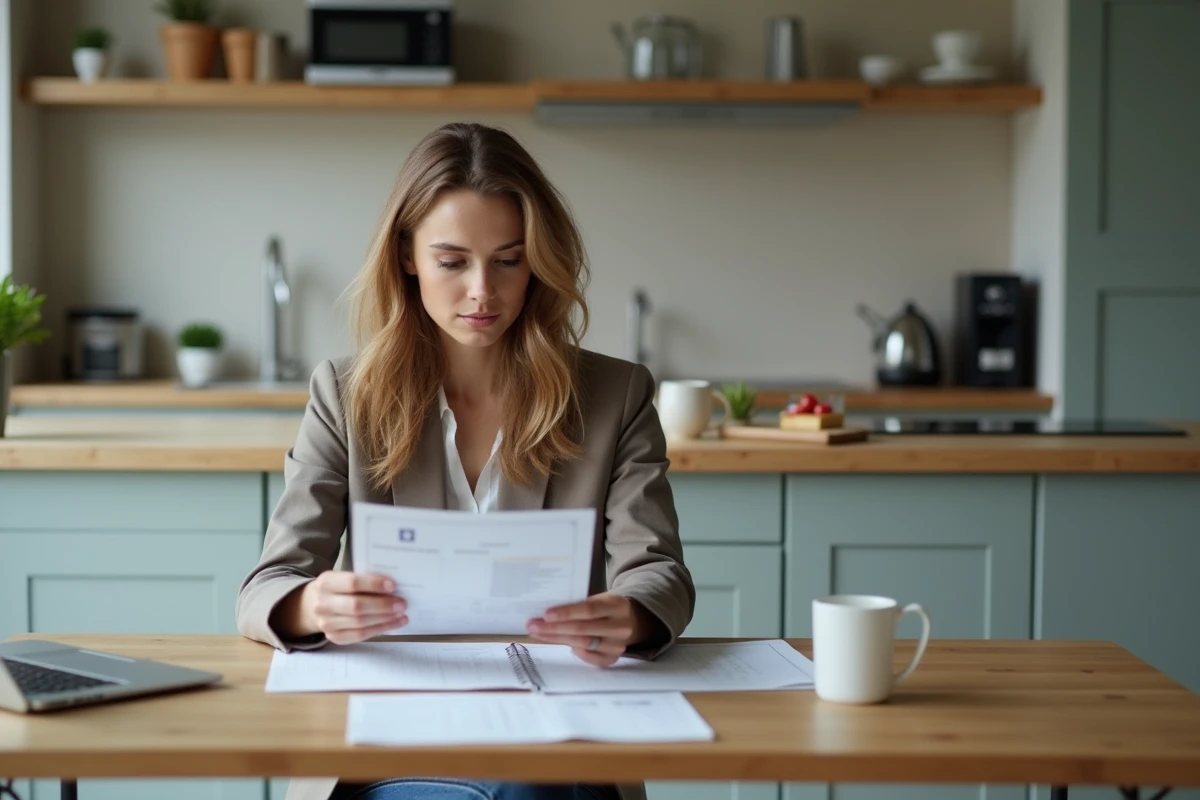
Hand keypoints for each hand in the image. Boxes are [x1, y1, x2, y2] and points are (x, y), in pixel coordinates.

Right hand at [296, 572, 407, 644]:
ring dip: (385, 619)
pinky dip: (380, 629)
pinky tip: (393, 623)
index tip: (393, 585)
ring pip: (360, 623)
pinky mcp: (334, 637)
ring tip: (401, 614)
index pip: (352, 583)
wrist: (312, 605)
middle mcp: (323, 604)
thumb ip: (363, 580)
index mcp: (326, 582)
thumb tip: (393, 586)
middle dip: (383, 605)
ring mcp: (326, 623)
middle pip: (356, 606)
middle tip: (402, 603)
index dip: (373, 584)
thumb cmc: (337, 588)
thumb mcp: (342, 577)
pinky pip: (360, 635)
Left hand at [526, 593, 653, 666]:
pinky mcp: (613, 658)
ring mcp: (618, 645)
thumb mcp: (600, 599)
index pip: (589, 610)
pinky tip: (562, 644)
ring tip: (538, 634)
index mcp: (617, 605)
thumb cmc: (607, 607)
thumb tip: (548, 613)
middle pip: (583, 629)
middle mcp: (620, 627)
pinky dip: (575, 651)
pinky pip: (590, 658)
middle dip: (554, 628)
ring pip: (583, 644)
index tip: (545, 614)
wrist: (633, 620)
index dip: (566, 613)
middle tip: (533, 626)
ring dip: (557, 639)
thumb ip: (581, 604)